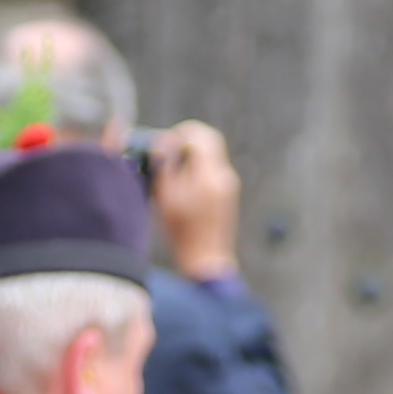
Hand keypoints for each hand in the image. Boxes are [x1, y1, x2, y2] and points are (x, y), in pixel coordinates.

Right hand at [145, 119, 243, 275]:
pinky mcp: (228, 194)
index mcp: (209, 173)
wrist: (206, 259)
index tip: (164, 143)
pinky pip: (213, 170)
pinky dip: (198, 169)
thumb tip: (164, 142)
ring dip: (192, 155)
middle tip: (169, 150)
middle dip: (188, 140)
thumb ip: (166, 165)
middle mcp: (224, 175)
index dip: (179, 133)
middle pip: (210, 140)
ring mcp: (229, 184)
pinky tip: (182, 186)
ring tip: (172, 171)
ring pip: (211, 155)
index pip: (199, 135)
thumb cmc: (183, 231)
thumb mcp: (167, 197)